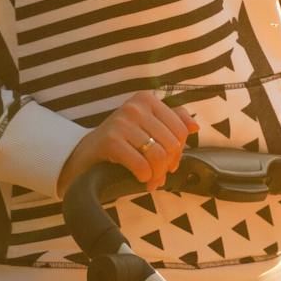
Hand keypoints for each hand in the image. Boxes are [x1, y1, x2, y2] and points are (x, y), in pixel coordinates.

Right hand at [56, 90, 197, 194]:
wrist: (85, 154)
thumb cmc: (121, 142)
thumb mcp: (147, 128)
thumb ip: (172, 122)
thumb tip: (195, 126)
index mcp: (147, 100)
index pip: (180, 129)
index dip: (179, 151)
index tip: (170, 163)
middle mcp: (135, 107)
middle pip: (171, 143)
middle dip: (168, 166)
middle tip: (159, 176)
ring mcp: (122, 122)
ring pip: (159, 155)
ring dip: (157, 174)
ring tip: (151, 180)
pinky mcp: (111, 140)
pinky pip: (142, 165)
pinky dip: (145, 177)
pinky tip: (140, 178)